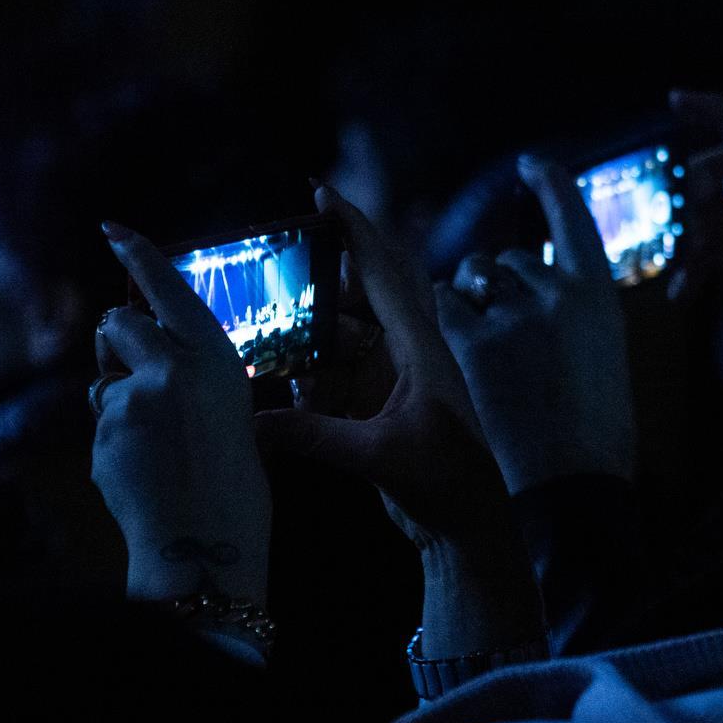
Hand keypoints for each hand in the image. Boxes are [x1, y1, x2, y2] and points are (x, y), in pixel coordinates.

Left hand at [90, 222, 271, 603]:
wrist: (208, 545)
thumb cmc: (233, 487)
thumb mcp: (231, 413)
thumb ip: (193, 377)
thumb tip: (148, 360)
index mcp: (218, 357)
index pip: (169, 288)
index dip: (137, 254)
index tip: (111, 229)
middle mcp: (175, 365)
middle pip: (119, 324)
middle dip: (116, 342)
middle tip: (132, 376)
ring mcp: (136, 396)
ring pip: (103, 378)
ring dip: (115, 398)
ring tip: (151, 443)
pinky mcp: (106, 429)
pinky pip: (99, 422)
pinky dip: (112, 440)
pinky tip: (139, 470)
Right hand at [255, 186, 541, 659]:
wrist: (468, 528)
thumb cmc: (444, 484)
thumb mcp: (380, 456)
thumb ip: (316, 435)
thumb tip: (255, 421)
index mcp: (420, 346)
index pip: (384, 270)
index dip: (353, 229)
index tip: (320, 193)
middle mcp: (407, 351)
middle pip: (362, 290)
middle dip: (325, 274)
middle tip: (280, 263)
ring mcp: (393, 376)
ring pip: (345, 330)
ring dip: (314, 328)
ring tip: (276, 327)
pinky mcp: (378, 404)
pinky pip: (336, 369)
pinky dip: (312, 368)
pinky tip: (289, 382)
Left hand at [438, 155, 633, 494]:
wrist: (572, 481)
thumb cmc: (593, 430)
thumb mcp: (600, 355)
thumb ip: (569, 313)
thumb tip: (533, 291)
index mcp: (596, 293)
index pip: (571, 218)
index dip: (550, 184)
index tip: (532, 163)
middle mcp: (554, 292)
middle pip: (506, 260)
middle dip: (496, 286)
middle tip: (506, 338)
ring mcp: (511, 313)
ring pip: (471, 278)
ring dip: (469, 301)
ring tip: (487, 349)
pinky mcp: (472, 338)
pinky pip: (444, 303)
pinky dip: (446, 318)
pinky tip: (462, 349)